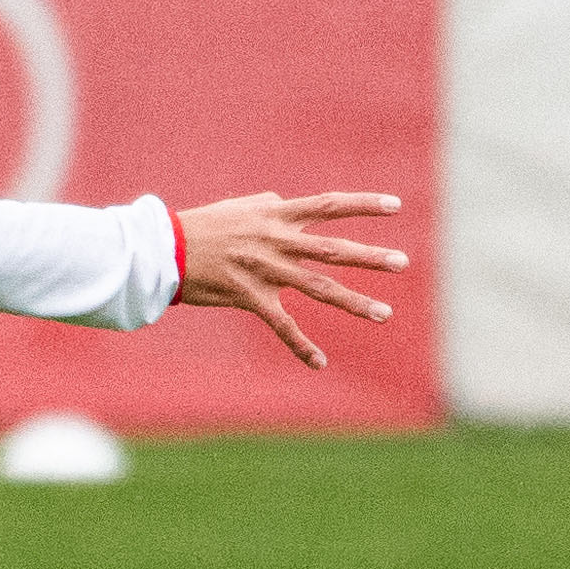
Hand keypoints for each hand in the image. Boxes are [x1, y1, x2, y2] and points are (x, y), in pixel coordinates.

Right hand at [170, 189, 407, 369]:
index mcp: (277, 216)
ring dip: (354, 302)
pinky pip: (281, 325)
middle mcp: (277, 241)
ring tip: (385, 313)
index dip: (364, 205)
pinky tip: (320, 363)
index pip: (329, 206)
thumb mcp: (242, 206)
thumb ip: (272, 206)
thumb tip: (288, 204)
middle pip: (333, 250)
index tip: (396, 207)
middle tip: (402, 263)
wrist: (167, 250)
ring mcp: (265, 271)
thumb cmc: (205, 225)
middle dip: (369, 257)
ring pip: (318, 288)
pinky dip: (301, 346)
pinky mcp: (250, 297)